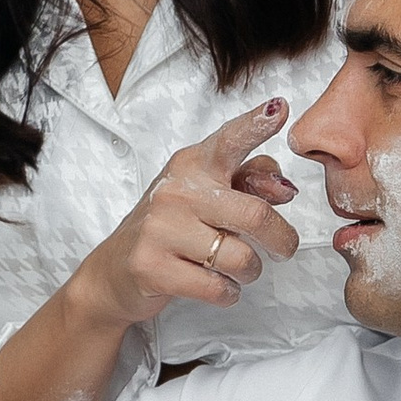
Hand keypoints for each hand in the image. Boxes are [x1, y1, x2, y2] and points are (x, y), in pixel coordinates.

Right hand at [77, 99, 301, 342]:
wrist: (114, 270)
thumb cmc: (172, 227)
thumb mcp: (207, 193)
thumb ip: (251, 182)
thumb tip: (285, 190)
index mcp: (192, 164)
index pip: (230, 141)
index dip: (256, 125)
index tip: (279, 107)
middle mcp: (175, 191)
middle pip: (255, 215)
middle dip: (282, 240)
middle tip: (283, 249)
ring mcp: (160, 229)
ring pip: (240, 258)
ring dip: (250, 271)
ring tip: (236, 269)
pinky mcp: (152, 267)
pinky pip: (218, 288)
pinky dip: (228, 293)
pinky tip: (216, 285)